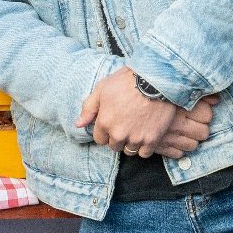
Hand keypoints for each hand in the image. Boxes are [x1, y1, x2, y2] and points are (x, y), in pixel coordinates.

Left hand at [75, 67, 215, 157]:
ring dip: (130, 143)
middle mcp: (119, 133)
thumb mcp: (102, 89)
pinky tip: (145, 135)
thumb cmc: (126, 81)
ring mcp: (136, 138)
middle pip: (114, 146)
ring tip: (136, 129)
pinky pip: (144, 153)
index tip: (112, 123)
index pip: (99, 139)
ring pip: (129, 151)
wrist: (155, 79)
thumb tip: (78, 124)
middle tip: (125, 125)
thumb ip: (88, 108)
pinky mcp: (152, 139)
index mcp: (105, 122)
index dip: (105, 131)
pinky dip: (144, 147)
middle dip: (117, 137)